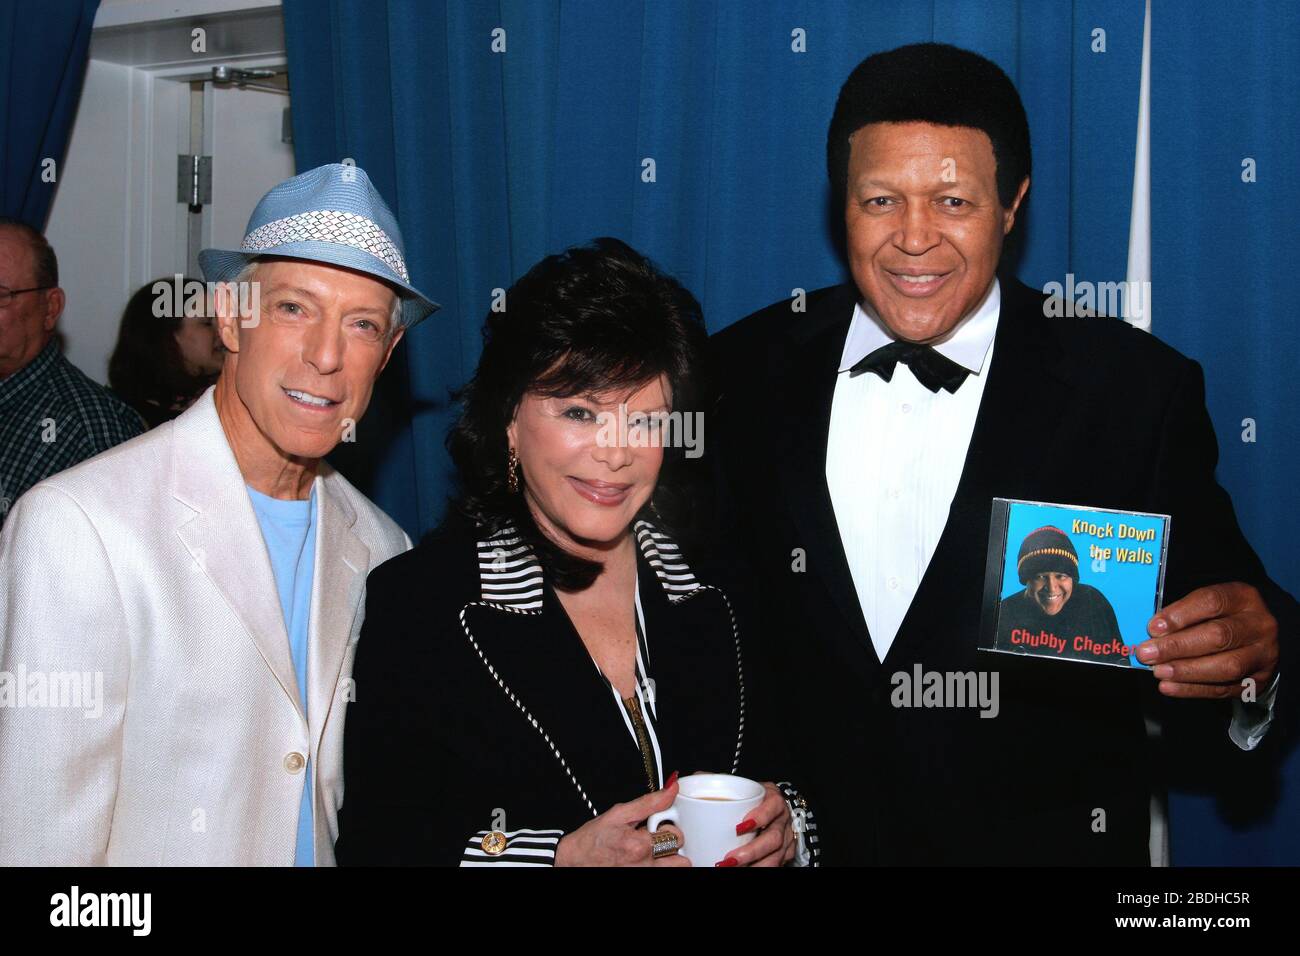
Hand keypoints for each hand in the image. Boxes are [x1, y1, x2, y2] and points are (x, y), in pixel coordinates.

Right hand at [554, 778, 687, 866]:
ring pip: (675, 869)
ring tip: (652, 851)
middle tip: (655, 840)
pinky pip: (661, 874)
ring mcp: (643, 876)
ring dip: (668, 859)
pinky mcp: (640, 881)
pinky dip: (657, 866)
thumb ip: (650, 802)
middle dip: (672, 846)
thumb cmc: (594, 839)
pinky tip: (643, 859)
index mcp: (640, 846)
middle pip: (682, 859)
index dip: (668, 828)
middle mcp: (644, 867)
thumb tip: (671, 789)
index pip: (676, 836)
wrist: (576, 860)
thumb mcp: (620, 814)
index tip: (656, 826)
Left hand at [717, 782, 794, 867]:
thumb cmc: (752, 797)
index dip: (760, 817)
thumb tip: (685, 782)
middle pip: (773, 838)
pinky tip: (743, 870)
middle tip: (728, 859)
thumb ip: (714, 782)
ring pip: (775, 856)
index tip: (739, 827)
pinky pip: (775, 864)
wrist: (772, 809)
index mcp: (773, 799)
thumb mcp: (738, 785)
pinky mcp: (785, 853)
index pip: (772, 806)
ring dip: (753, 865)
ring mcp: (786, 838)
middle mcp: (783, 819)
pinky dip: (758, 868)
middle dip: (751, 851)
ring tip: (730, 868)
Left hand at [1137, 582, 1278, 698]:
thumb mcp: (1205, 605)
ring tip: (1158, 671)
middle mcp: (1259, 625)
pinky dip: (1192, 689)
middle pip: (1218, 635)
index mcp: (1243, 597)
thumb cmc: (1219, 618)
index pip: (1212, 602)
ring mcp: (1263, 655)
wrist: (1254, 639)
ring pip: (1226, 666)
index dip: (1180, 615)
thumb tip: (1152, 633)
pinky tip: (1169, 686)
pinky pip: (1224, 689)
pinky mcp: (1258, 681)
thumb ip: (1181, 615)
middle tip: (1147, 654)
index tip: (1153, 628)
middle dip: (1177, 646)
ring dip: (1186, 670)